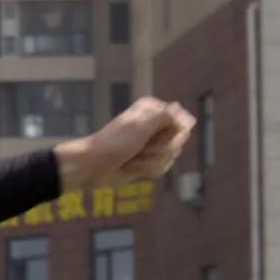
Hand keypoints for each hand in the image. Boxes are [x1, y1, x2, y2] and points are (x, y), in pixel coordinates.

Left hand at [57, 97, 193, 194]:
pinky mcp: (148, 161)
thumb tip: (188, 118)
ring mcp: (153, 144)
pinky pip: (162, 168)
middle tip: (140, 149)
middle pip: (179, 141)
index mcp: (154, 110)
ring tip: (133, 159)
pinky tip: (132, 167)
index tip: (157, 136)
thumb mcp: (141, 124)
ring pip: (171, 156)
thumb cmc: (114, 143)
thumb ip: (167, 116)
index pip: (183, 122)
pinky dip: (148, 170)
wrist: (92, 167)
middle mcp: (156, 125)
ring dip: (151, 161)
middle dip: (160, 150)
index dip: (175, 134)